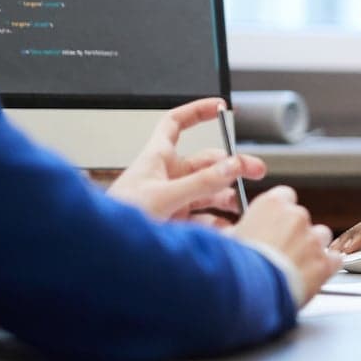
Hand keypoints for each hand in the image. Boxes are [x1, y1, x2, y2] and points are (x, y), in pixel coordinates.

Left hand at [106, 99, 267, 222]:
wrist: (107, 254)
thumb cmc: (119, 219)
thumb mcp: (163, 196)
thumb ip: (202, 182)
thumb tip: (233, 165)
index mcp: (157, 157)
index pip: (176, 123)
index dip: (197, 111)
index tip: (220, 106)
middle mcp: (167, 175)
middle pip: (207, 161)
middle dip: (232, 165)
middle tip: (254, 171)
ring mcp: (174, 198)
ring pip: (210, 190)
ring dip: (228, 196)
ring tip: (241, 205)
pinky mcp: (178, 220)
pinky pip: (206, 217)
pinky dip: (220, 222)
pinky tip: (229, 228)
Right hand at [229, 186, 338, 303]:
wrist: (252, 292)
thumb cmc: (235, 266)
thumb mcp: (227, 241)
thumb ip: (237, 232)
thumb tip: (234, 235)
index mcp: (271, 205)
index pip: (284, 196)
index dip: (280, 213)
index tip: (274, 223)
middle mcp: (296, 217)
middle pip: (302, 219)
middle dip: (294, 234)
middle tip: (280, 252)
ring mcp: (313, 238)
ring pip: (321, 237)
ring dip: (311, 248)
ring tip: (295, 266)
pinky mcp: (325, 262)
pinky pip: (334, 259)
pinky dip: (326, 267)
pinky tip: (312, 276)